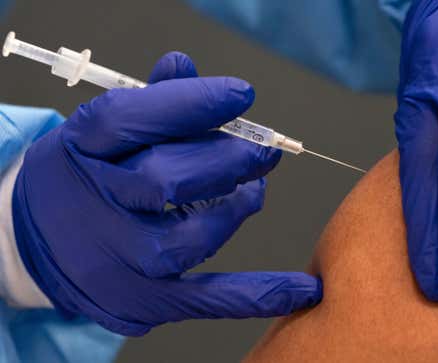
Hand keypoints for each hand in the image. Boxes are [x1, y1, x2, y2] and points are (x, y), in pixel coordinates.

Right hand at [12, 52, 321, 335]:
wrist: (35, 243)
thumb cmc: (85, 176)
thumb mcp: (99, 133)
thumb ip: (148, 101)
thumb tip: (185, 66)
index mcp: (80, 150)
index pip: (129, 119)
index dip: (190, 104)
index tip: (242, 95)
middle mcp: (94, 207)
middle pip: (165, 180)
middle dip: (227, 161)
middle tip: (262, 149)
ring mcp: (117, 260)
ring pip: (188, 240)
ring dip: (235, 211)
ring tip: (252, 192)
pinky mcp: (143, 300)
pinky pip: (206, 299)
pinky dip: (258, 294)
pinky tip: (303, 289)